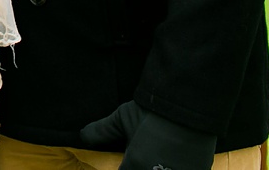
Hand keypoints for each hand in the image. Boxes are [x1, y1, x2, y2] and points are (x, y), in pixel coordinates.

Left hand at [79, 100, 216, 169]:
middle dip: (139, 167)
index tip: (126, 162)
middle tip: (143, 158)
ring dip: (157, 168)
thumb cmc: (151, 112)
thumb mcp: (122, 119)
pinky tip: (173, 161)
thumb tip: (81, 136)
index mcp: (134, 165)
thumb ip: (101, 131)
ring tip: (157, 157)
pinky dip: (175, 167)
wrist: (187, 105)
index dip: (123, 168)